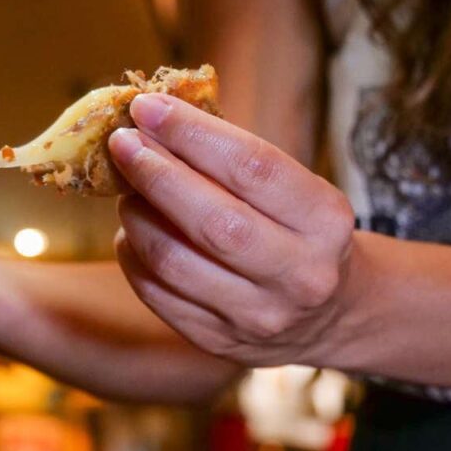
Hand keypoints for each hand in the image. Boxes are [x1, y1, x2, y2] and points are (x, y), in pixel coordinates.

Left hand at [108, 93, 355, 366]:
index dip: (192, 133)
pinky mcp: (218, 342)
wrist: (329, 317)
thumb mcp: (295, 192)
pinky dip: (134, 257)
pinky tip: (132, 233)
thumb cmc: (299, 234)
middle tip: (122, 143)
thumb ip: (234, 161)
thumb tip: (153, 120)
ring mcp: (257, 316)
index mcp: (325, 221)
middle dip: (155, 173)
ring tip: (128, 191)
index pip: (251, 167)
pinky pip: (157, 294)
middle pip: (210, 219)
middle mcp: (297, 275)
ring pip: (173, 261)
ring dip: (137, 217)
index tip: (147, 107)